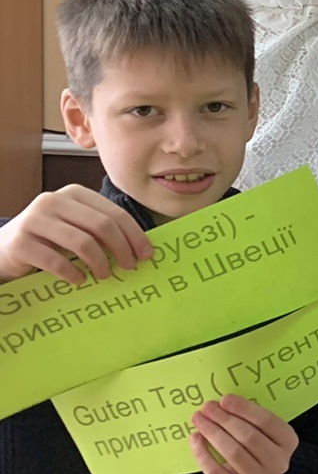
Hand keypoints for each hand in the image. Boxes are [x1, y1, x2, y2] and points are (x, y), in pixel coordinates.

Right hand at [0, 186, 153, 284]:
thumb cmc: (47, 240)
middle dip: (122, 249)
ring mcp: (33, 220)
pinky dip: (73, 273)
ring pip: (82, 242)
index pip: (114, 212)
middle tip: (130, 267)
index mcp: (73, 193)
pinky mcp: (20, 243)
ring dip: (100, 263)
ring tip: (104, 275)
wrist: (3, 249)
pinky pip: (56, 261)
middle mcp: (52, 201)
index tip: (147, 255)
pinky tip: (79, 280)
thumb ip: (101, 230)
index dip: (135, 235)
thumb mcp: (75, 227)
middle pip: (102, 225)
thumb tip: (142, 249)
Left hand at [189, 394, 297, 473]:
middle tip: (207, 407)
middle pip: (248, 437)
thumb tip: (223, 403)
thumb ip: (251, 418)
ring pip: (233, 453)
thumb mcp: (267, 430)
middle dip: (224, 420)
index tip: (225, 399)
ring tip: (199, 419)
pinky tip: (195, 439)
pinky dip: (203, 455)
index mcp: (288, 442)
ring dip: (213, 433)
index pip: (267, 422)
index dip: (245, 409)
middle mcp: (277, 462)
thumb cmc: (261, 445)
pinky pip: (217, 473)